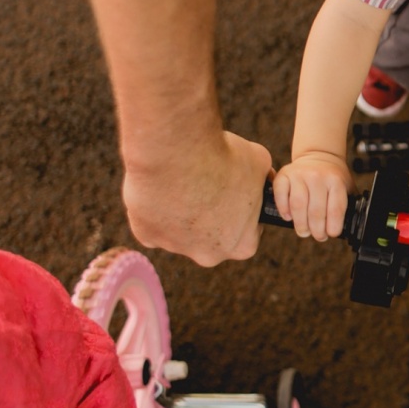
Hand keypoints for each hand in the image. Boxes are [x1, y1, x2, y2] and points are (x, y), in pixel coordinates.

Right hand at [122, 131, 270, 266]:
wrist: (176, 152)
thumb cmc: (222, 157)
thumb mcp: (259, 162)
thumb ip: (262, 178)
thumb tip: (263, 177)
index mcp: (242, 245)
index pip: (248, 234)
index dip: (242, 213)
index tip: (236, 196)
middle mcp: (208, 255)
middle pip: (212, 238)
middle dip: (211, 217)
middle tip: (206, 187)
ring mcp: (175, 247)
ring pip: (180, 231)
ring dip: (182, 213)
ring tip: (182, 183)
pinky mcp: (145, 235)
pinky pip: (152, 224)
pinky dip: (154, 209)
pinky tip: (159, 188)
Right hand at [271, 151, 353, 240]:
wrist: (319, 155)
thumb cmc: (332, 176)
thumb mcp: (346, 186)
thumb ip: (349, 204)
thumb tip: (351, 226)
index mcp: (335, 181)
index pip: (335, 209)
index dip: (333, 226)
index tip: (331, 234)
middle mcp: (317, 177)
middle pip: (316, 211)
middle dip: (317, 230)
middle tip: (317, 236)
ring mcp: (299, 175)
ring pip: (298, 205)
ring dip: (300, 224)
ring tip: (304, 232)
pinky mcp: (284, 175)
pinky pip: (281, 195)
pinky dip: (283, 209)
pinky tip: (288, 218)